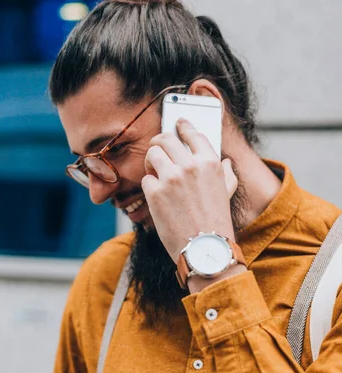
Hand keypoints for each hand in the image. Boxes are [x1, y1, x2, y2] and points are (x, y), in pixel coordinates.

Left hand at [142, 118, 237, 263]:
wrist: (205, 249)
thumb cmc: (217, 222)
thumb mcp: (227, 193)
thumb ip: (226, 174)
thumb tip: (226, 162)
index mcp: (211, 162)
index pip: (193, 133)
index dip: (183, 125)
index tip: (177, 123)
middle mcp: (191, 166)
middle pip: (165, 138)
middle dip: (159, 142)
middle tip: (158, 149)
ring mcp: (171, 178)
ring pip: (152, 154)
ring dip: (151, 162)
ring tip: (156, 173)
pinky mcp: (155, 193)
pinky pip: (146, 179)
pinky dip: (150, 186)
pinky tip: (158, 196)